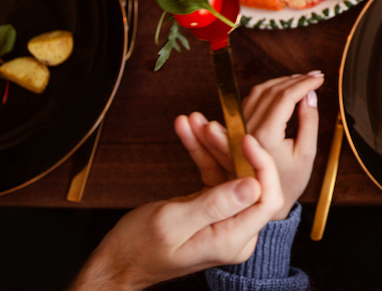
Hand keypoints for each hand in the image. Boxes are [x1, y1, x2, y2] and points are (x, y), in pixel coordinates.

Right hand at [69, 135, 284, 290]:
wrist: (116, 261)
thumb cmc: (137, 249)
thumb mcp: (172, 224)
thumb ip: (214, 206)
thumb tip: (254, 185)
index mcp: (232, 241)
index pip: (266, 199)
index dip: (261, 165)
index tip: (244, 139)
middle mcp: (235, 231)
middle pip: (248, 180)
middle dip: (229, 147)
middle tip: (206, 124)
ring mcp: (225, 219)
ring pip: (230, 172)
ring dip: (212, 144)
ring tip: (192, 120)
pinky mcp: (212, 208)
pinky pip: (214, 174)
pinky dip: (201, 153)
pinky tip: (188, 131)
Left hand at [175, 71, 323, 220]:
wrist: (261, 203)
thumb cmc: (286, 183)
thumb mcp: (306, 154)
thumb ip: (309, 121)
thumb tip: (310, 95)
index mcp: (266, 135)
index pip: (286, 96)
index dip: (304, 83)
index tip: (319, 78)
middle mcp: (248, 130)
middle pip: (271, 90)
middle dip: (294, 80)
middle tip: (313, 77)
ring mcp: (238, 129)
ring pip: (258, 92)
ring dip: (280, 82)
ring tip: (300, 81)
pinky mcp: (234, 131)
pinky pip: (248, 102)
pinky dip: (266, 91)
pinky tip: (280, 91)